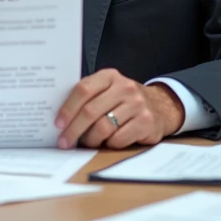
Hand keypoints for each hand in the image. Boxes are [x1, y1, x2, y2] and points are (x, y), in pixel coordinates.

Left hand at [55, 70, 185, 148]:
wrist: (161, 106)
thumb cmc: (124, 100)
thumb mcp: (108, 90)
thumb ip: (88, 97)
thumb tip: (60, 118)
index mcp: (109, 76)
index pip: (83, 90)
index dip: (68, 108)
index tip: (58, 124)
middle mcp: (124, 87)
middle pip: (90, 111)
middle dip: (73, 130)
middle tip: (64, 142)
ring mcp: (137, 104)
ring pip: (103, 128)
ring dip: (91, 139)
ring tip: (87, 142)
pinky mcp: (146, 122)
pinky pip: (118, 139)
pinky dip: (109, 144)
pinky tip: (109, 142)